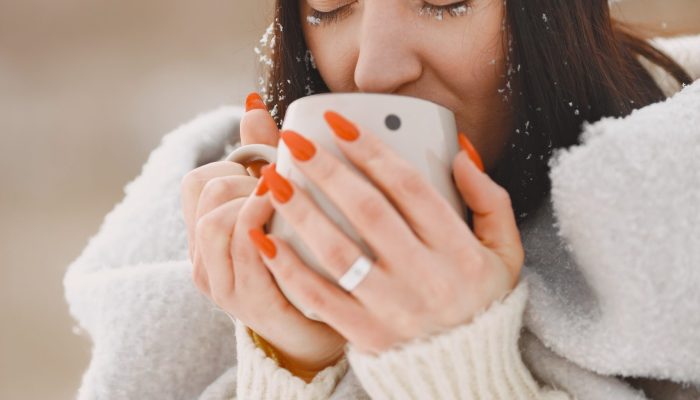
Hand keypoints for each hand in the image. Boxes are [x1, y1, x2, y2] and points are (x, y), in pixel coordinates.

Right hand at [181, 93, 345, 381]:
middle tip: (280, 187)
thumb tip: (252, 101)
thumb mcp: (276, 201)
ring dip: (255, 198)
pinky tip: (288, 214)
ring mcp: (222, 282)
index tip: (268, 170)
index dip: (235, 163)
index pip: (197, 179)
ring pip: (218, 218)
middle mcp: (204, 258)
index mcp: (206, 232)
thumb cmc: (297, 257)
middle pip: (207, 190)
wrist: (313, 327)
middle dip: (247, 178)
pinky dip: (265, 221)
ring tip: (285, 198)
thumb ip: (262, 155)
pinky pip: (246, 248)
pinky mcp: (248, 301)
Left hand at [249, 110, 523, 355]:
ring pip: (338, 252)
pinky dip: (289, 268)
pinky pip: (320, 298)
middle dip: (327, 170)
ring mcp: (393, 308)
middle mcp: (425, 277)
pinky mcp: (365, 334)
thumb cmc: (481, 302)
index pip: (410, 188)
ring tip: (274, 181)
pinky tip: (265, 239)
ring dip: (302, 212)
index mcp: (458, 250)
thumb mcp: (504, 252)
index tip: (339, 124)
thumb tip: (459, 154)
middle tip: (294, 142)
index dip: (372, 150)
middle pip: (368, 212)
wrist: (465, 371)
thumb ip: (489, 201)